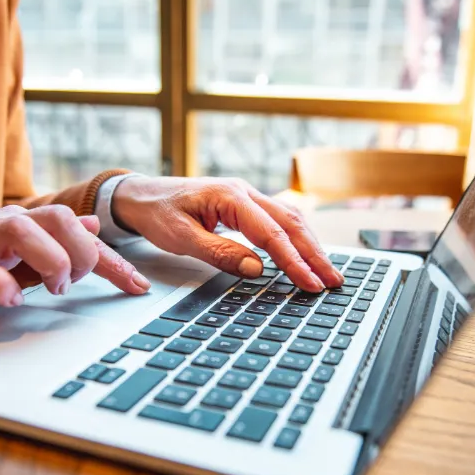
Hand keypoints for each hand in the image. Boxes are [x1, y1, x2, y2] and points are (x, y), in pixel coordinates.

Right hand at [0, 205, 149, 327]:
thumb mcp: (18, 256)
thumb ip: (55, 243)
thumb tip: (94, 227)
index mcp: (24, 226)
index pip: (79, 230)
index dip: (113, 260)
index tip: (139, 287)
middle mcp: (3, 227)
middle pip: (57, 217)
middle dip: (79, 252)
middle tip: (72, 284)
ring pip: (21, 228)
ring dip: (49, 261)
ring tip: (52, 289)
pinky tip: (10, 301)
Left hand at [111, 176, 344, 292]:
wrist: (140, 195)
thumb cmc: (157, 213)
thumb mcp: (181, 237)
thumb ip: (220, 253)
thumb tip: (257, 269)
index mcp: (230, 196)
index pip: (272, 233)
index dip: (294, 261)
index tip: (311, 283)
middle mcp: (244, 192)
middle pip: (291, 223)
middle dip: (314, 254)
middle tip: (334, 282)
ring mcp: (247, 196)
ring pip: (290, 219)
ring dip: (310, 245)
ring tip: (327, 272)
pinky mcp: (245, 205)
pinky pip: (279, 219)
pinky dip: (296, 238)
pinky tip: (305, 254)